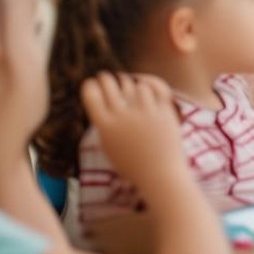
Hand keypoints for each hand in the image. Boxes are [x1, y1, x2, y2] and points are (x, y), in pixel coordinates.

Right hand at [80, 73, 183, 189]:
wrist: (159, 175)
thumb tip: (102, 99)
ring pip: (134, 84)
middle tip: (105, 77)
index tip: (91, 83)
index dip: (90, 85)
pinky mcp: (164, 111)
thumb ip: (105, 123)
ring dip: (129, 82)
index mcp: (106, 127)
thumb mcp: (109, 145)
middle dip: (105, 78)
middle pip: (110, 84)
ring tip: (126, 83)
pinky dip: (149, 82)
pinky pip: (155, 87)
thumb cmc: (132, 164)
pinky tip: (144, 83)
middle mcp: (123, 117)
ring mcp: (145, 113)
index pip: (91, 95)